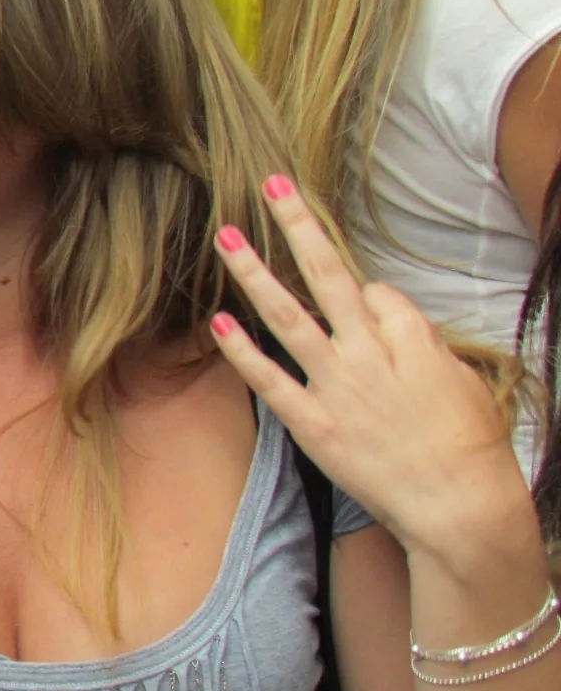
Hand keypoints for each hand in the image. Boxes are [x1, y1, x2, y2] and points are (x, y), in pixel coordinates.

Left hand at [208, 174, 529, 557]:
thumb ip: (417, 341)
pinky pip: (269, 379)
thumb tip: (386, 315)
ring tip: (226, 236)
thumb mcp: (459, 378)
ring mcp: (336, 387)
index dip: (364, 296)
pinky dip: (241, 350)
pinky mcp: (313, 424)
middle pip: (328, 275)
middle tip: (271, 187)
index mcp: (410, 339)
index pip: (373, 291)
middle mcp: (367, 354)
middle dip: (298, 227)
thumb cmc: (470, 445)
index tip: (362, 310)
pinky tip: (219, 321)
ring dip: (253, 272)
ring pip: (287, 315)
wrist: (459, 504)